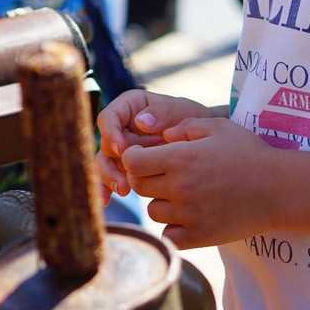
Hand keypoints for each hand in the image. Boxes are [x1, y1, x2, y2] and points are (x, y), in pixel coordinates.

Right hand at [95, 90, 216, 194]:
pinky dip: (107, 188)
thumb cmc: (191, 119)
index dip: (111, 133)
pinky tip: (106, 201)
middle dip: (110, 163)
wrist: (205, 143)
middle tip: (123, 179)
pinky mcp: (125, 168)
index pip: (108, 118)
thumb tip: (141, 122)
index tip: (122, 150)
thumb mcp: (180, 111)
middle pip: (105, 144)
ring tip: (123, 190)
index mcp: (128, 108)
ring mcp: (121, 149)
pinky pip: (110, 178)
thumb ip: (162, 113)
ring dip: (109, 178)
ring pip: (104, 163)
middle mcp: (120, 128)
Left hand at [122, 116, 272, 247]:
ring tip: (182, 195)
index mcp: (179, 159)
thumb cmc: (248, 153)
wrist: (279, 189)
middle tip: (164, 176)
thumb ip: (183, 126)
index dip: (134, 158)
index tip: (147, 157)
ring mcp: (189, 215)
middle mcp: (180, 187)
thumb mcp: (217, 127)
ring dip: (161, 203)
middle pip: (138, 186)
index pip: (131, 161)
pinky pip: (169, 235)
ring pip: (153, 211)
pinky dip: (173, 228)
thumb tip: (161, 135)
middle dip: (145, 178)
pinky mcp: (200, 237)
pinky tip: (188, 217)